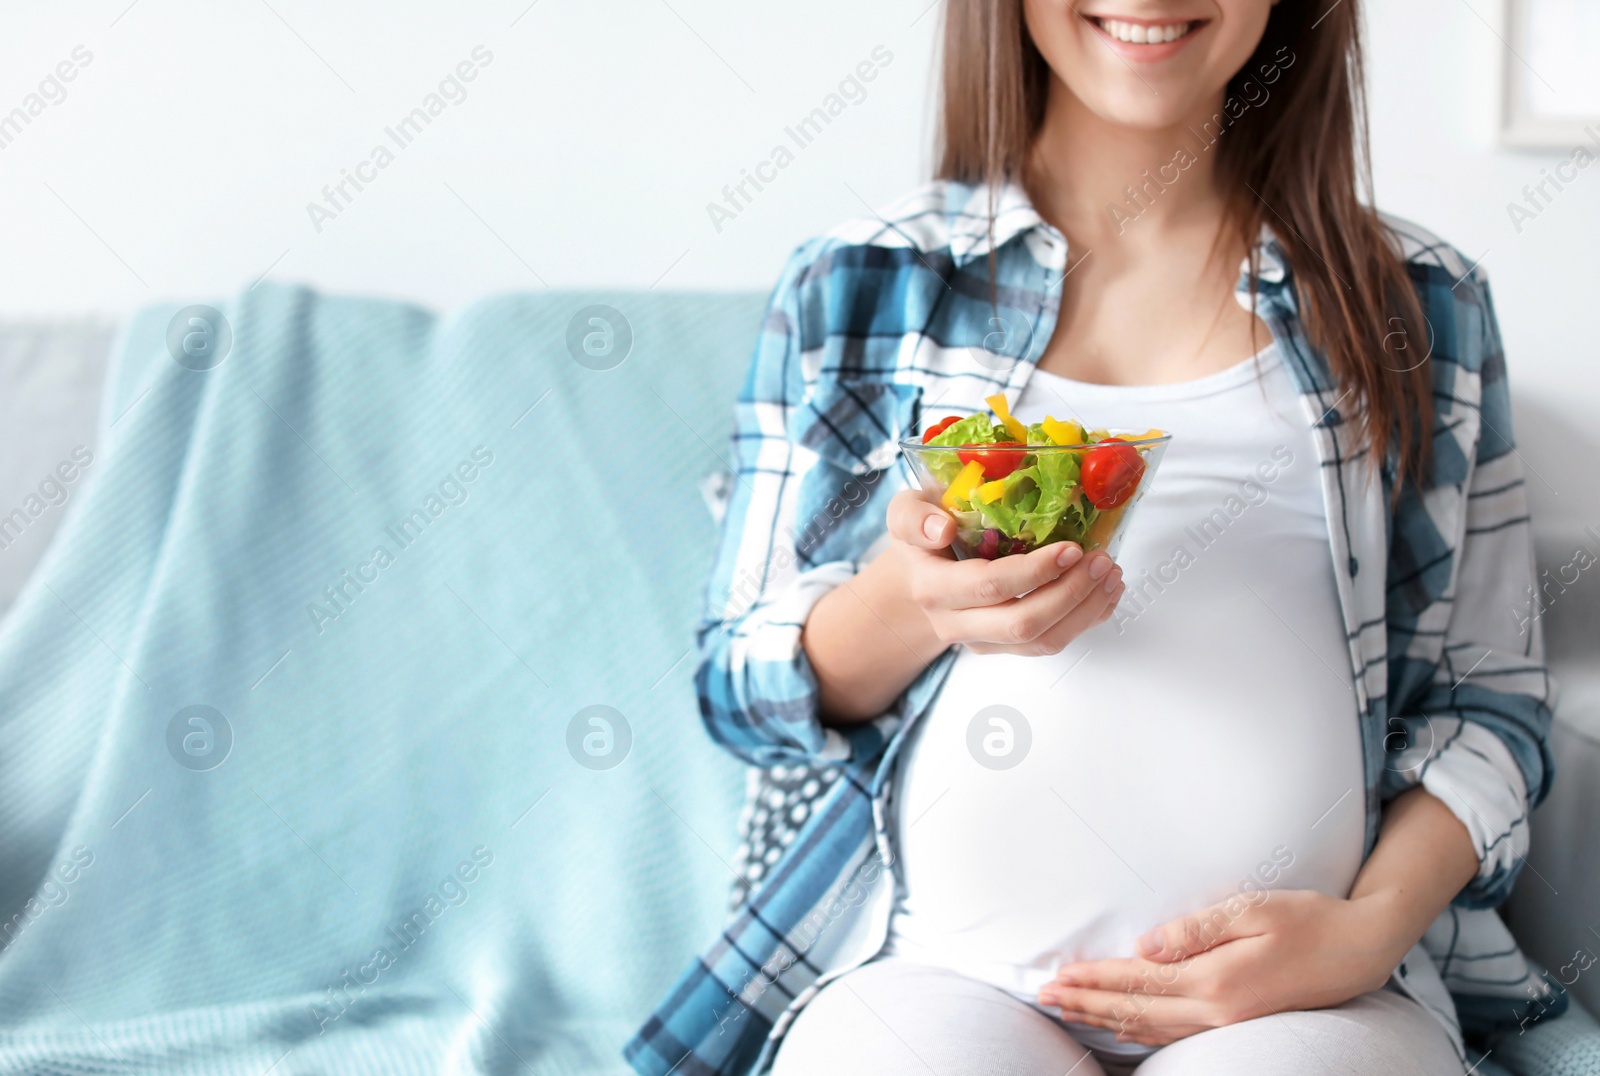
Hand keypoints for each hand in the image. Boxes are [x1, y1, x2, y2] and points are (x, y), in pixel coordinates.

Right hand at [885, 489, 1123, 655]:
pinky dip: (1086, 620)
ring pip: (1042, 641)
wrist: (917, 578)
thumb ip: (915, 517)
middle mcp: (956, 623)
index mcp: (933, 589)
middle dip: (1071, 593)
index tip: (1071, 548)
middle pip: (1023, 623)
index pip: (990, 587)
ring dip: (1085, 610)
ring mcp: (983, 641)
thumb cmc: (921, 539)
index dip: (1035, 572)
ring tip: (1111, 574)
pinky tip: (1105, 593)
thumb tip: (942, 527)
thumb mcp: (905, 515)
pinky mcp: (1005, 646)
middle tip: (1101, 561)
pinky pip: (1050, 643)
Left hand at [1035, 890, 1405, 1045]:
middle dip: (1086, 1003)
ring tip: (1069, 1010)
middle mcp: (1217, 1011)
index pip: (1136, 983)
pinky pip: (1176, 1033)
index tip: (1055, 977)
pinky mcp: (1237, 1024)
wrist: (1360, 949)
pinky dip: (1141, 1031)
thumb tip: (1143, 946)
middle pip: (1135, 1011)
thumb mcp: (1251, 909)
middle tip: (1044, 996)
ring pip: (1151, 1027)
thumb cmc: (1307, 918)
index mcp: (1215, 980)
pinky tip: (1123, 1027)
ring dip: (1106, 1018)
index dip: (1092, 980)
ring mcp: (1228, 1023)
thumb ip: (1195, 929)